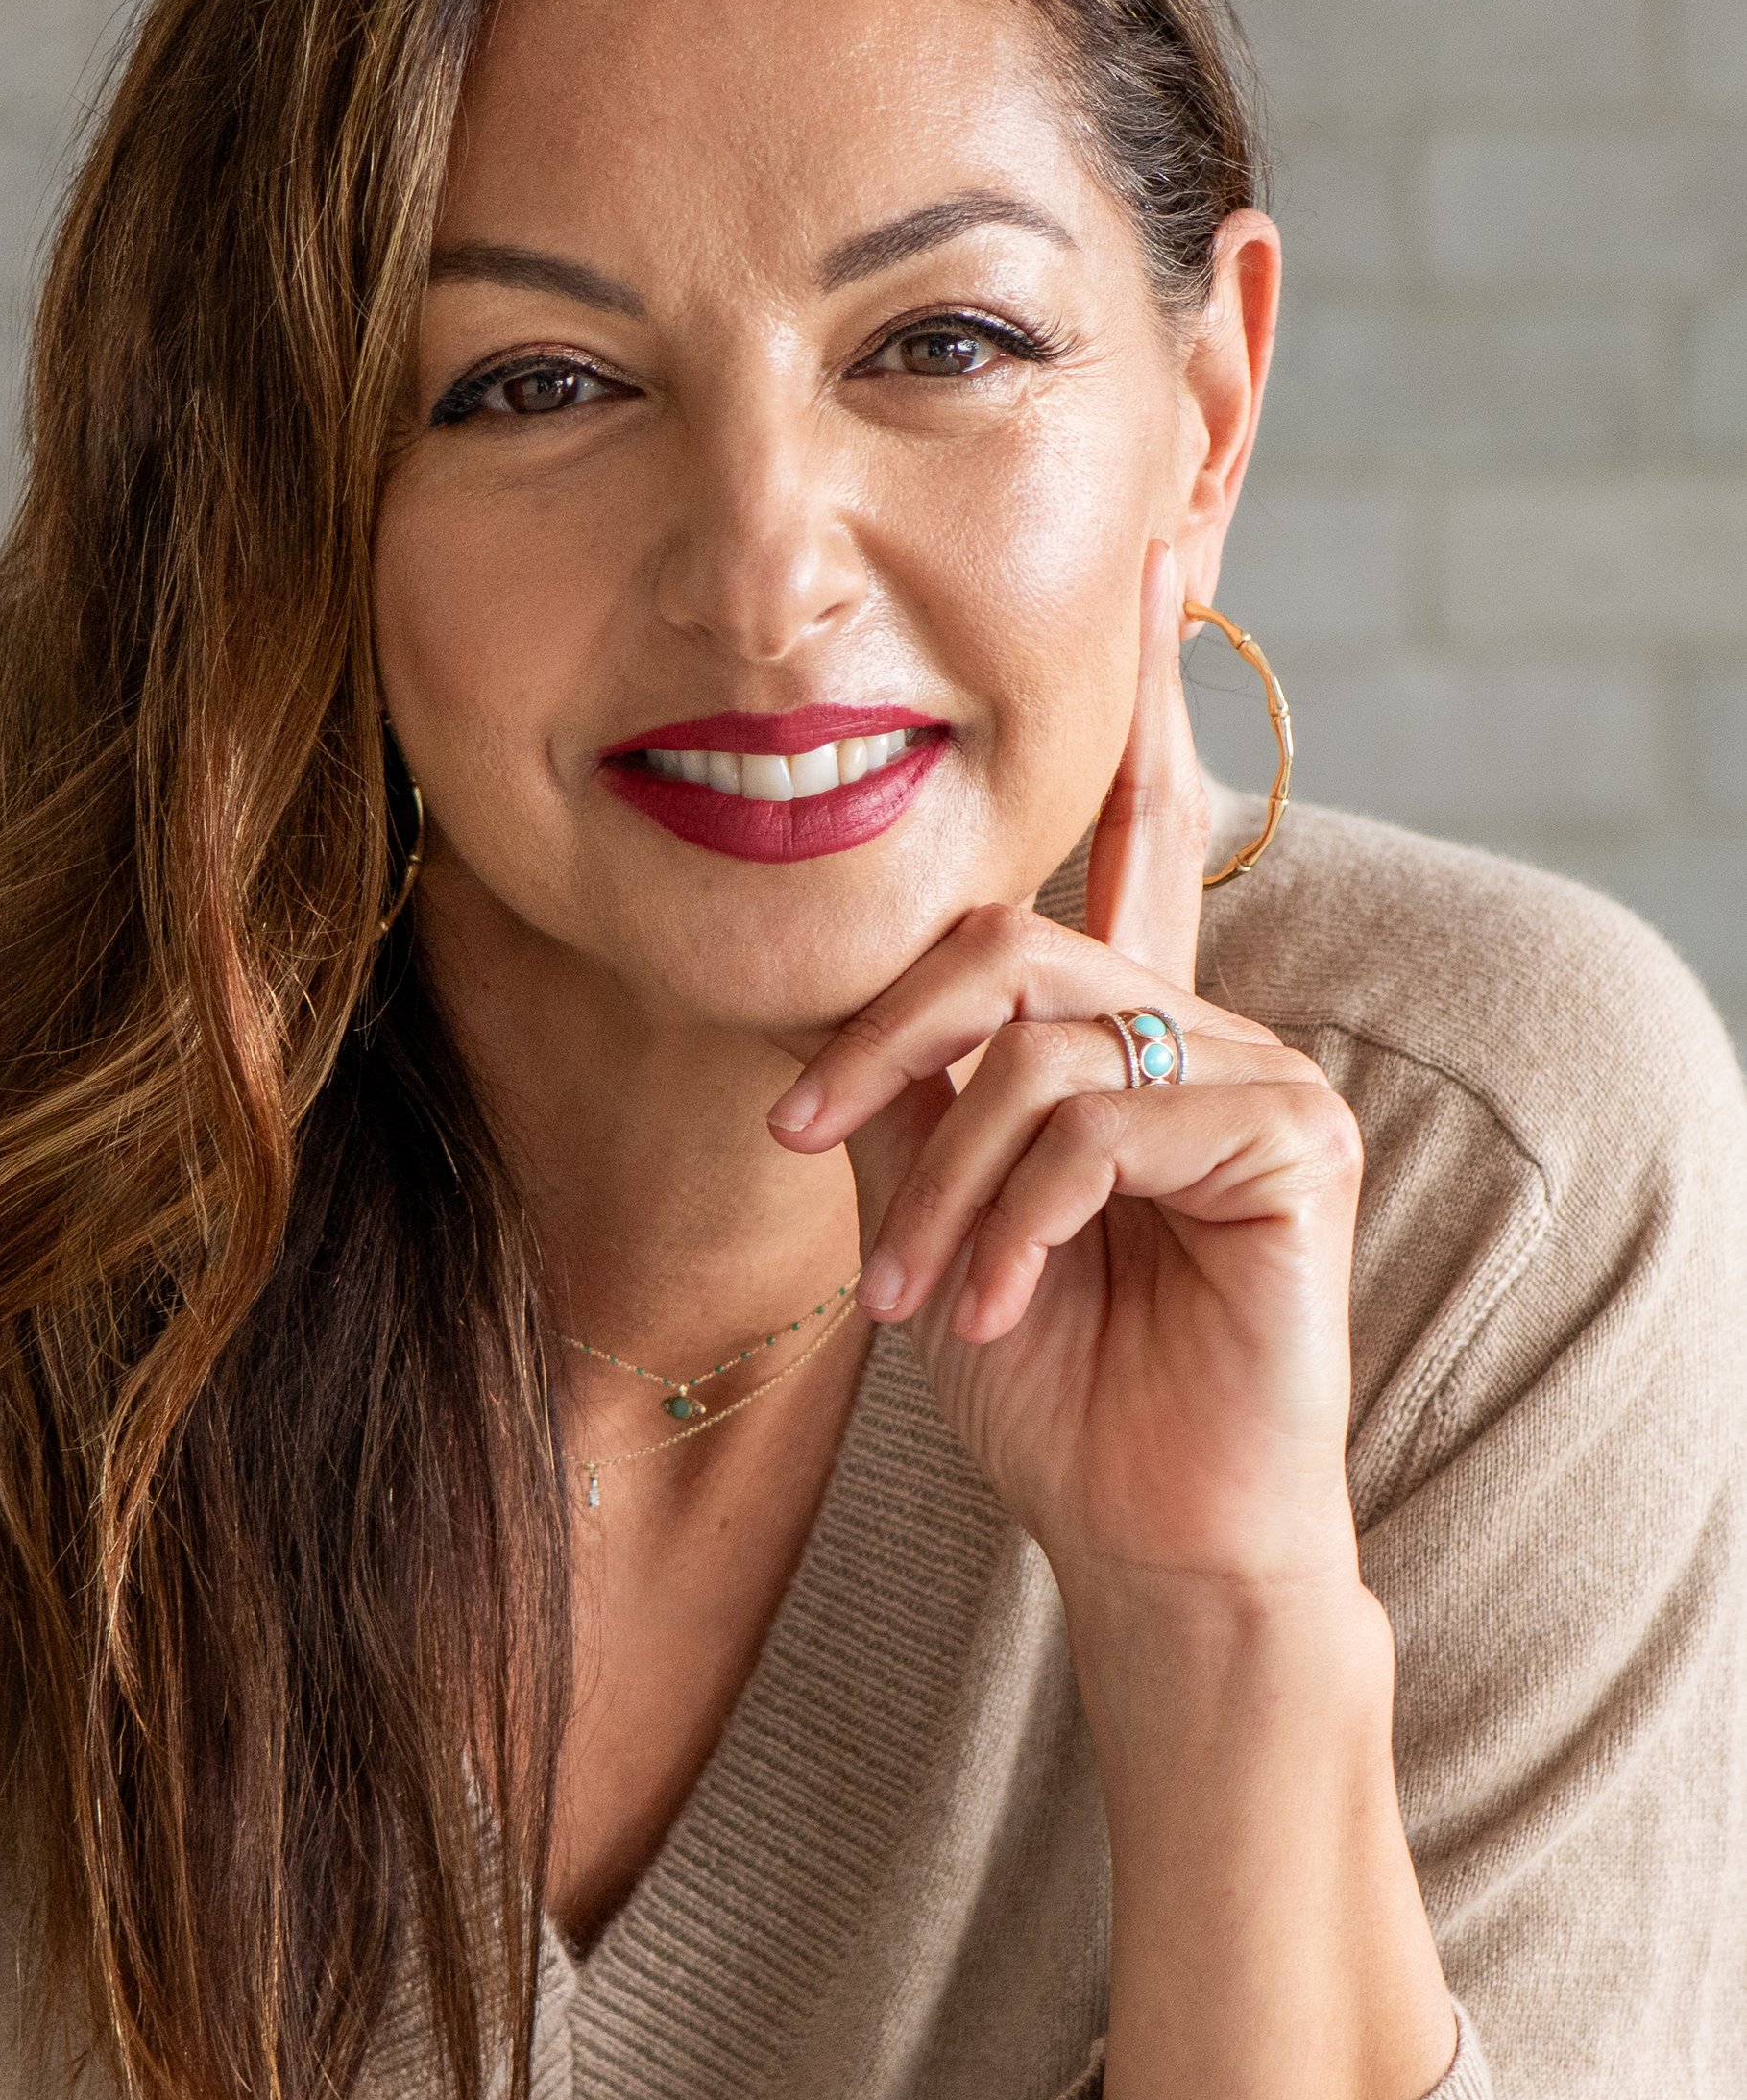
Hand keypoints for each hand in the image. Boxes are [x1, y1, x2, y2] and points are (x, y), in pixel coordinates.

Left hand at [768, 546, 1361, 1600]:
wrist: (1139, 1535)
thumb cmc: (1042, 1380)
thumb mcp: (931, 1205)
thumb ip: (907, 1083)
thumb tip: (843, 1002)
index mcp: (1127, 1025)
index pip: (1133, 836)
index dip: (1142, 706)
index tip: (1160, 564)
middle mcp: (1205, 1021)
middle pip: (1011, 938)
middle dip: (885, 1034)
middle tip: (802, 1128)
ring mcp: (1263, 1074)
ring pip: (1042, 1047)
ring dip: (940, 1184)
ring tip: (909, 1299)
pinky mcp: (1297, 1140)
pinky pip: (1104, 1127)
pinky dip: (1016, 1224)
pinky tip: (997, 1312)